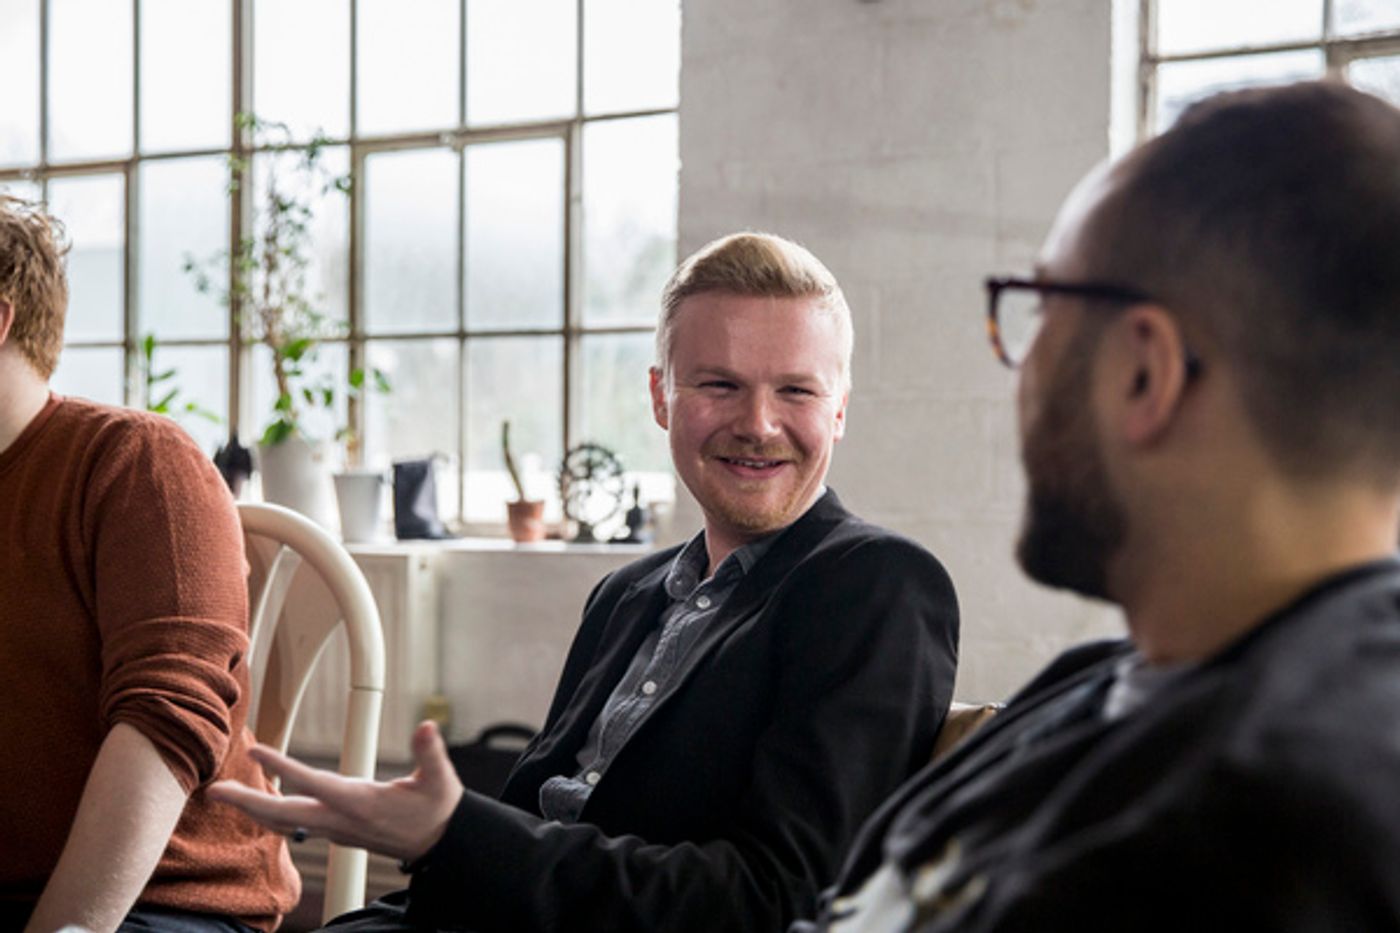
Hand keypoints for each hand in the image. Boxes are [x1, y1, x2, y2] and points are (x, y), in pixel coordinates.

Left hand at [208, 720, 463, 862]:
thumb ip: (430, 752)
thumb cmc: (437, 809)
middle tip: (215, 791)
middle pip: (284, 814)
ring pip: (284, 823)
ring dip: (253, 809)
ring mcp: (336, 830)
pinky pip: (294, 825)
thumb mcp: (439, 779)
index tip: (256, 751)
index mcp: (360, 804)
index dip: (283, 767)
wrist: (439, 844)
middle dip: (247, 802)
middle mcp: (341, 820)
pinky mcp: (337, 832)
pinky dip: (272, 813)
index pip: (313, 784)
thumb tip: (427, 725)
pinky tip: (261, 803)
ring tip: (226, 794)